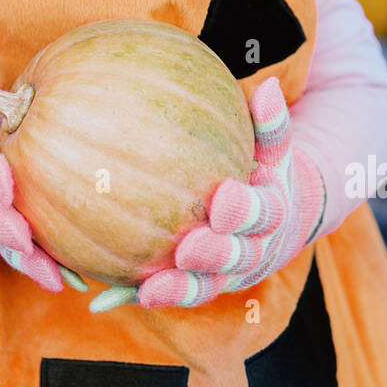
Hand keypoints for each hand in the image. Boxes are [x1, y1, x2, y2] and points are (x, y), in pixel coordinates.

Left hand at [88, 76, 325, 312]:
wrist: (277, 218)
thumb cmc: (263, 170)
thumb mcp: (272, 146)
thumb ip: (269, 122)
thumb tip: (268, 88)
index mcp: (271, 212)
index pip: (261, 213)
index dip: (244, 210)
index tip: (223, 199)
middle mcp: (252, 249)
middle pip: (236, 257)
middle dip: (214, 254)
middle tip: (188, 247)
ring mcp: (226, 273)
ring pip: (206, 285)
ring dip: (180, 288)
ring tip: (150, 288)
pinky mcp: (200, 284)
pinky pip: (173, 294)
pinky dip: (145, 297)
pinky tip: (109, 299)